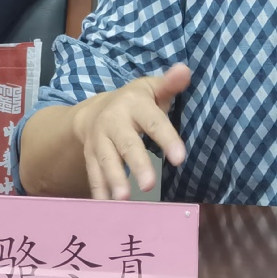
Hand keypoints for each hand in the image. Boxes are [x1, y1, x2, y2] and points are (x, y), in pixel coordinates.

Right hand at [71, 63, 190, 199]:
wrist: (94, 110)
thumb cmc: (135, 101)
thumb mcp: (152, 88)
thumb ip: (170, 84)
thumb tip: (186, 70)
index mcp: (134, 104)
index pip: (153, 122)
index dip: (166, 139)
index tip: (180, 158)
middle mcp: (114, 122)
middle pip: (127, 144)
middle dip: (137, 164)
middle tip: (150, 185)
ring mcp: (99, 141)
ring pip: (107, 161)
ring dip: (114, 180)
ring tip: (123, 200)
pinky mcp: (90, 156)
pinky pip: (93, 174)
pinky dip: (98, 191)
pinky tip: (105, 208)